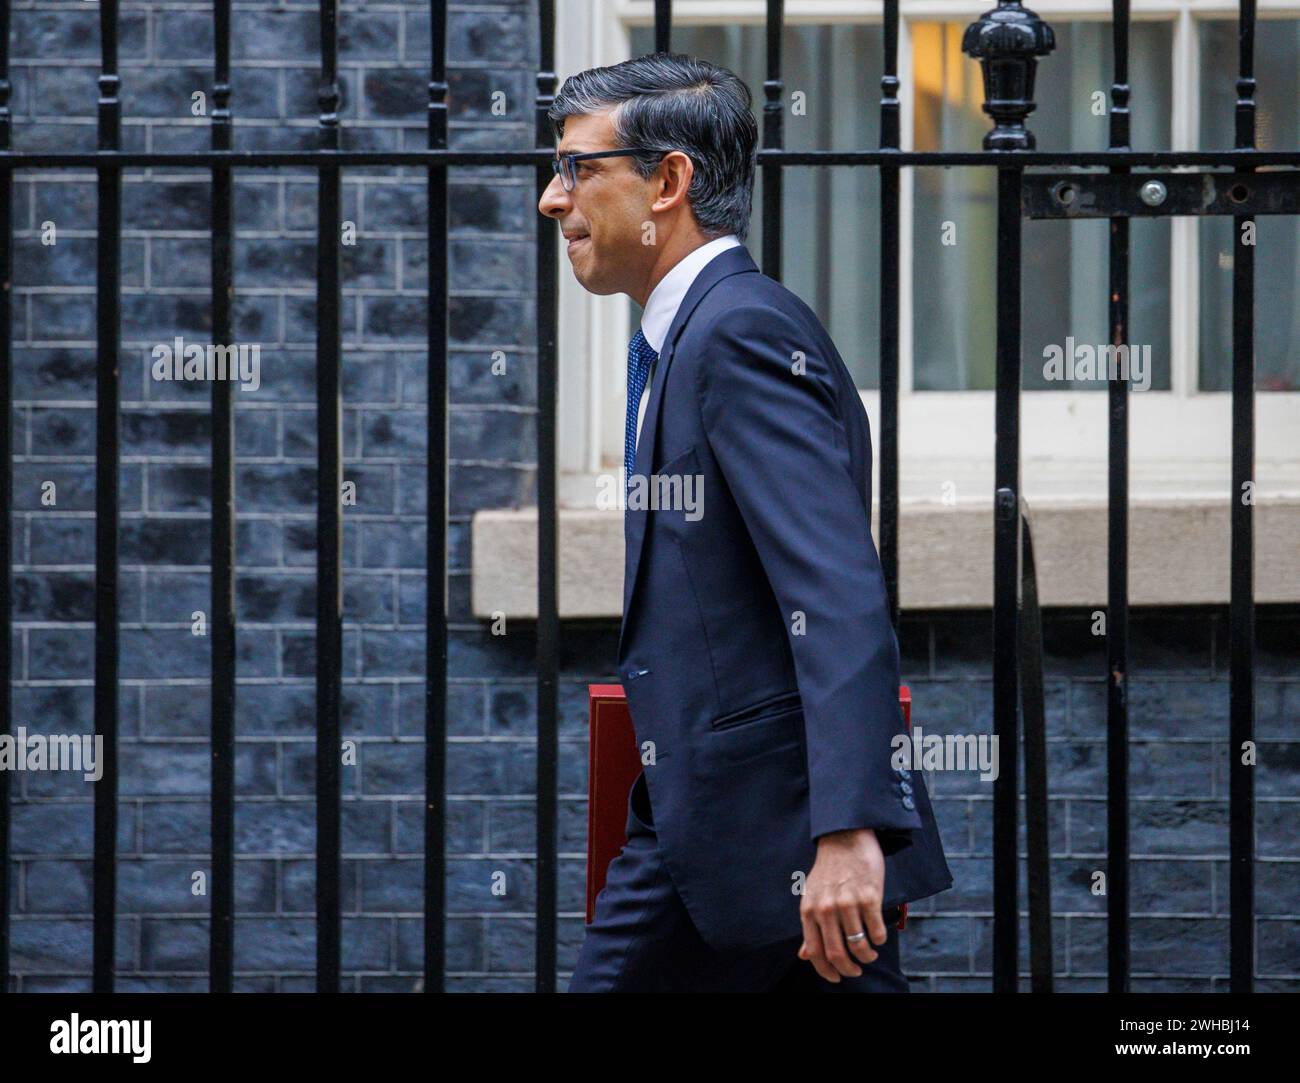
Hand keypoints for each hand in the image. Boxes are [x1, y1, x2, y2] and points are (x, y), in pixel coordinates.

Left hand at [797, 828, 887, 981]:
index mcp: (809, 910)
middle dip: (848, 970)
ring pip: (859, 945)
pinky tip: (879, 936)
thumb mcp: (812, 896)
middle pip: (837, 953)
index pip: (815, 952)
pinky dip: (880, 939)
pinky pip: (876, 930)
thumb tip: (804, 956)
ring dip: (867, 956)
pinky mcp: (869, 896)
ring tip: (870, 954)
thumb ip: (810, 927)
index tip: (836, 977)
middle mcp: (826, 908)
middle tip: (856, 971)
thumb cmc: (829, 870)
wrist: (845, 838)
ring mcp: (847, 902)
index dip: (826, 971)